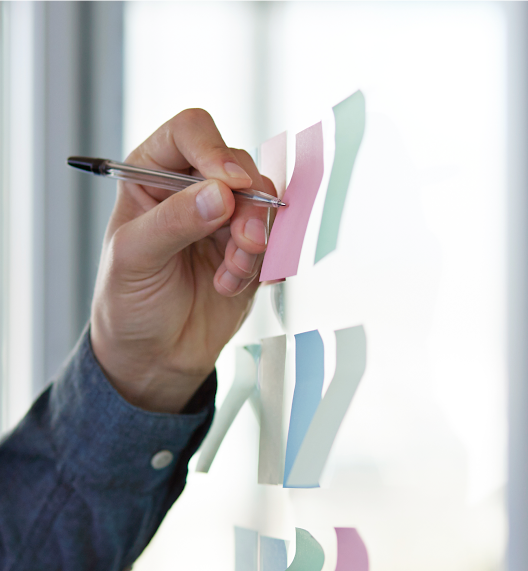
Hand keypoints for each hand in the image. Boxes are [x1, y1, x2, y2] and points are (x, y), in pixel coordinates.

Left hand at [90, 109, 275, 412]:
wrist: (155, 356)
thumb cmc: (129, 302)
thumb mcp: (136, 257)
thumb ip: (175, 221)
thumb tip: (222, 193)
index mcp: (152, 175)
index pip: (190, 133)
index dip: (213, 150)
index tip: (229, 185)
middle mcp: (191, 190)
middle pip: (238, 166)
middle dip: (247, 205)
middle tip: (243, 241)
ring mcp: (223, 220)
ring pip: (263, 203)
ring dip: (254, 241)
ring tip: (230, 274)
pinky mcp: (247, 250)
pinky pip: (273, 241)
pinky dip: (260, 265)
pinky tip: (229, 286)